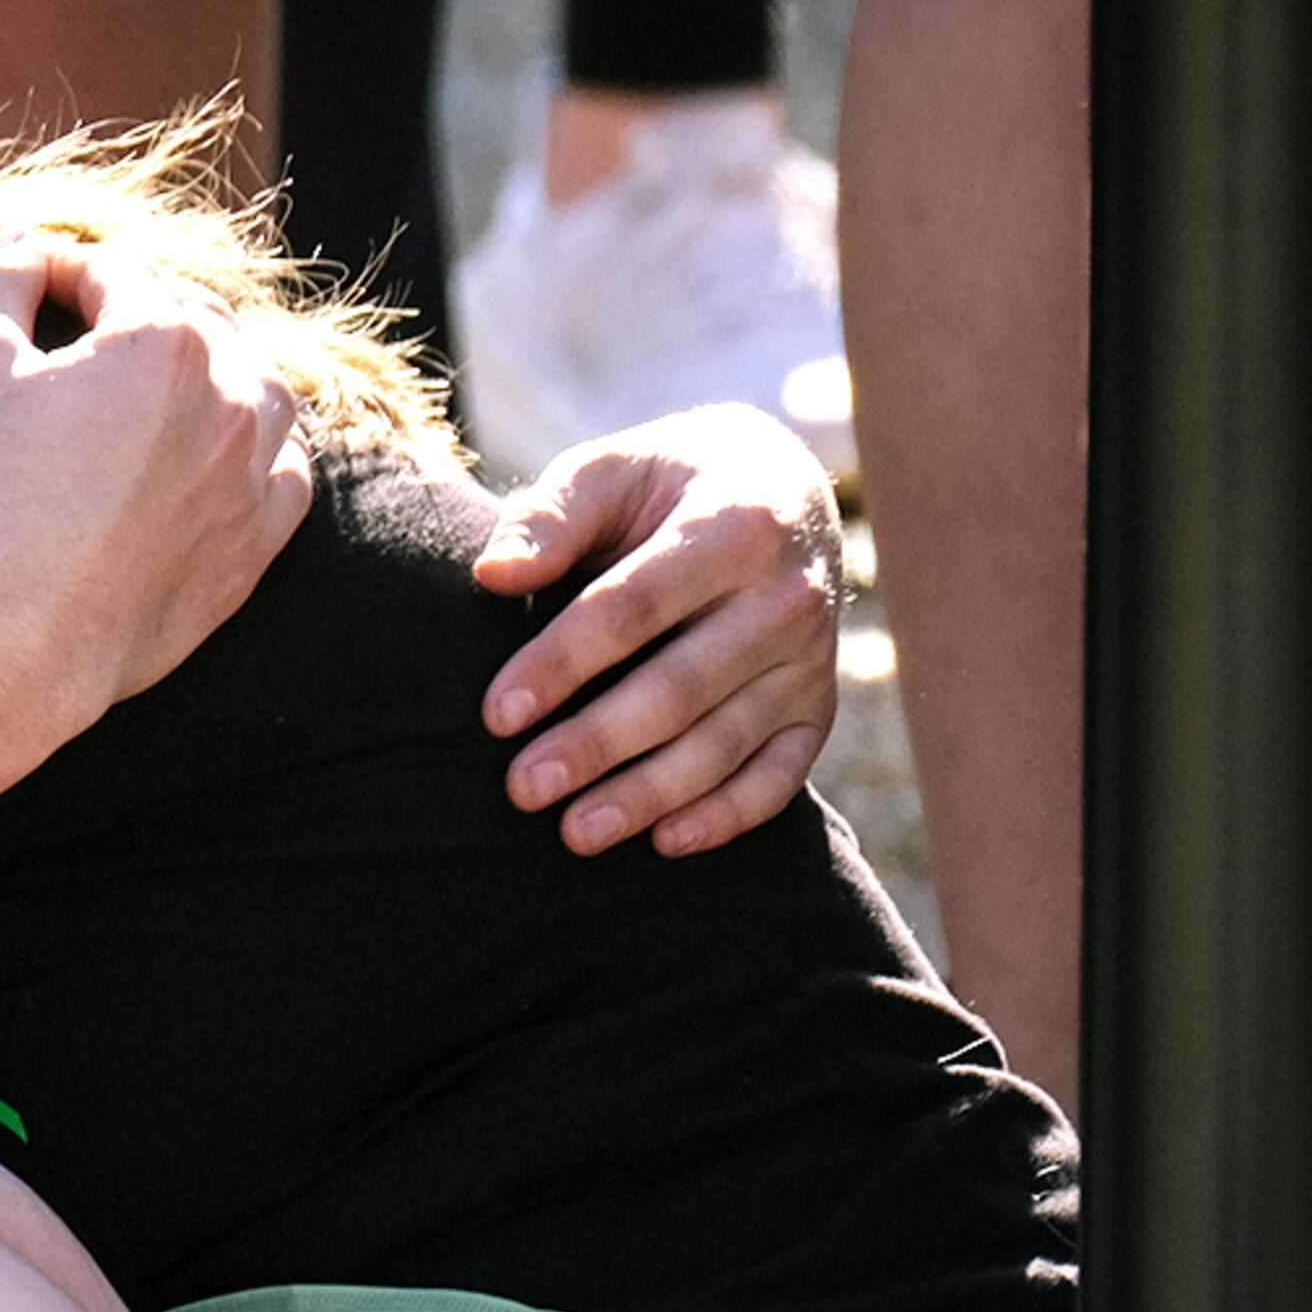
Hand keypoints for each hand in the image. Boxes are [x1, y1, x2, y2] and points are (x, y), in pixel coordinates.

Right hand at [0, 233, 312, 752]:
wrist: (18, 636)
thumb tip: (23, 246)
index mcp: (163, 339)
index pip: (114, 273)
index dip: (62, 270)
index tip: (32, 284)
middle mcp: (230, 394)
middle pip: (195, 319)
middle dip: (140, 312)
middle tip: (86, 330)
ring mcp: (255, 471)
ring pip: (258, 388)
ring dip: (216, 371)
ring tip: (164, 385)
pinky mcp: (259, 540)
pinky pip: (286, 471)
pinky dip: (258, 451)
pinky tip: (220, 456)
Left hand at [474, 404, 844, 856]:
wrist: (779, 487)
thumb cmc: (666, 484)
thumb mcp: (610, 471)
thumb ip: (551, 517)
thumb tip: (493, 575)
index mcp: (732, 527)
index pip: (632, 608)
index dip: (561, 663)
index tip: (496, 714)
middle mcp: (785, 598)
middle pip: (680, 687)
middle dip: (598, 744)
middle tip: (523, 788)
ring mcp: (810, 660)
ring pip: (726, 741)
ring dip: (650, 794)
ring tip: (575, 833)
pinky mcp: (818, 706)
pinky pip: (782, 774)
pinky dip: (729, 814)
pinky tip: (665, 840)